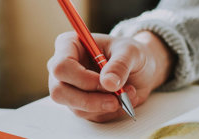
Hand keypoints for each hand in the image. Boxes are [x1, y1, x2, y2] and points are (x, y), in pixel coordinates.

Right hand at [47, 31, 173, 121]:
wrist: (139, 68)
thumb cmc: (130, 53)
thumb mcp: (131, 52)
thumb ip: (120, 65)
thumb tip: (108, 83)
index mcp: (69, 45)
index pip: (61, 66)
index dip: (82, 78)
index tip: (106, 82)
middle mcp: (64, 68)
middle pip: (59, 91)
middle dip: (90, 100)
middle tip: (115, 99)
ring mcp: (69, 88)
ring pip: (75, 107)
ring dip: (105, 105)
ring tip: (127, 93)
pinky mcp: (79, 104)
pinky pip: (89, 115)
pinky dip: (109, 111)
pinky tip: (122, 99)